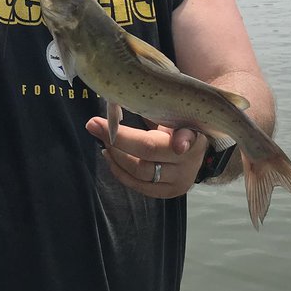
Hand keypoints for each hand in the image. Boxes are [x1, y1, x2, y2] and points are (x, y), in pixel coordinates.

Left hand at [85, 117, 206, 198]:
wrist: (196, 150)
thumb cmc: (178, 124)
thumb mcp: (174, 113)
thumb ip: (156, 108)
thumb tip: (119, 97)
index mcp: (193, 135)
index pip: (186, 137)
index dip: (182, 140)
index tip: (178, 144)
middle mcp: (189, 161)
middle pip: (149, 153)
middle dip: (118, 140)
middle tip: (95, 125)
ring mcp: (178, 181)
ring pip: (139, 173)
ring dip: (115, 156)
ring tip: (103, 141)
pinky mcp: (167, 193)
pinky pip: (138, 186)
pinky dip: (120, 171)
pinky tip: (111, 156)